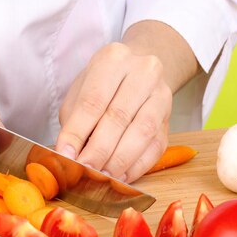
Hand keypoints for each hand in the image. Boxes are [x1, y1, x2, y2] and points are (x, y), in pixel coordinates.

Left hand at [56, 42, 171, 182]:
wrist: (140, 74)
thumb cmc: (103, 86)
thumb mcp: (81, 92)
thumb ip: (74, 121)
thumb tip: (69, 155)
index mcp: (113, 59)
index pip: (93, 100)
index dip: (78, 131)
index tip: (66, 155)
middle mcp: (143, 71)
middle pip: (119, 116)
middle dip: (98, 150)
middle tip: (84, 170)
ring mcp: (161, 95)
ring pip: (142, 132)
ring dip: (119, 160)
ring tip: (102, 177)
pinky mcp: (170, 119)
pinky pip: (156, 147)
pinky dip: (137, 167)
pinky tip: (120, 177)